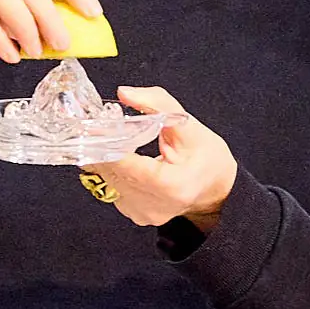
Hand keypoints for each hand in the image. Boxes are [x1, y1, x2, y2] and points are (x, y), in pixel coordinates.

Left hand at [83, 87, 236, 230]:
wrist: (216, 188)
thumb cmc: (208, 158)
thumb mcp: (189, 125)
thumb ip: (158, 104)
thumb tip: (125, 93)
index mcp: (173, 186)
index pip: (127, 165)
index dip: (106, 144)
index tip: (93, 126)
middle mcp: (155, 206)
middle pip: (113, 173)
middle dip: (102, 147)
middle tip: (97, 125)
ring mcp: (143, 214)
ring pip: (108, 181)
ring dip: (104, 158)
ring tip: (110, 139)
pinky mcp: (135, 215)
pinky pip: (112, 188)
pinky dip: (112, 170)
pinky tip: (120, 157)